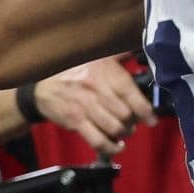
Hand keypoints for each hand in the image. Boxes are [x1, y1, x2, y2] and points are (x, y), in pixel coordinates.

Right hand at [34, 55, 156, 153]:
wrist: (42, 85)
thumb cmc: (74, 72)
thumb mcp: (96, 57)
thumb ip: (119, 55)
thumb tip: (142, 46)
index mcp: (103, 70)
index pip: (131, 93)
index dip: (146, 110)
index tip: (151, 119)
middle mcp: (95, 87)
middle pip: (126, 114)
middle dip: (133, 121)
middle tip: (132, 121)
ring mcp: (84, 105)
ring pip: (115, 128)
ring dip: (123, 133)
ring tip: (124, 131)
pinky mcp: (74, 121)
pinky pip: (98, 140)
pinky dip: (111, 147)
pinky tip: (116, 145)